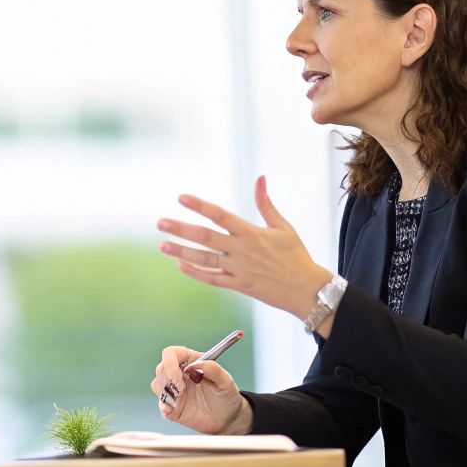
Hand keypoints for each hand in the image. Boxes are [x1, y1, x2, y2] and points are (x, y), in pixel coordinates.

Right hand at [151, 345, 251, 434]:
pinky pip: (161, 404)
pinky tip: (174, 410)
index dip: (170, 362)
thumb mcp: (226, 381)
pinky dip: (164, 406)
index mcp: (191, 362)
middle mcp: (179, 374)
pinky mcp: (172, 406)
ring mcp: (175, 391)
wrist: (227, 419)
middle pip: (161, 368)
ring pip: (157, 384)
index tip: (179, 375)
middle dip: (168, 379)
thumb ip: (213, 369)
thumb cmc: (227, 396)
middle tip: (182, 390)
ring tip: (181, 400)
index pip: (171, 353)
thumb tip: (195, 365)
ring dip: (166, 392)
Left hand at [157, 175, 333, 319]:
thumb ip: (265, 203)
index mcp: (251, 232)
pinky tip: (181, 266)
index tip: (181, 198)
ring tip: (163, 246)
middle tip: (161, 222)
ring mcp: (239, 269)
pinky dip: (196, 273)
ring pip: (205, 260)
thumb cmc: (295, 255)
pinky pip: (213, 279)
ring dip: (182, 252)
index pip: (220, 215)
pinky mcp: (239, 286)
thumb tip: (261, 177)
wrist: (306, 288)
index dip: (200, 206)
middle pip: (206, 237)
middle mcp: (241, 250)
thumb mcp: (282, 226)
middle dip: (181, 229)